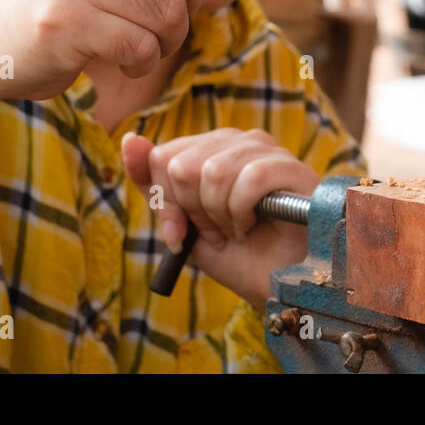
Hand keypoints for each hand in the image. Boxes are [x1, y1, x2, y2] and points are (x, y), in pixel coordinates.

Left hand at [121, 128, 318, 307]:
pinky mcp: (294, 168)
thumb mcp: (182, 222)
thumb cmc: (235, 254)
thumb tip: (130, 140)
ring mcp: (269, 151)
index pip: (162, 157)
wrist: (276, 285)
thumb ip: (154, 185)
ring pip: (214, 171)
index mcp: (212, 147)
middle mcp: (240, 141)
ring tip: (236, 230)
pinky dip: (243, 212)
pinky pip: (251, 179)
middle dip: (193, 211)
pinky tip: (253, 225)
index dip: (168, 202)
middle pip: (182, 164)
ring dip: (219, 215)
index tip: (184, 230)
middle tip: (215, 232)